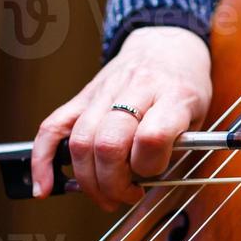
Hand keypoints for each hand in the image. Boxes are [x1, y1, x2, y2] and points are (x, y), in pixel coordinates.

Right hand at [31, 26, 212, 210]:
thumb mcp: (197, 116)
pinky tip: (46, 186)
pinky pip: (52, 127)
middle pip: (109, 143)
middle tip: (124, 195)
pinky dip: (43, 160)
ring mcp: (104, 91)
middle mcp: (136, 89)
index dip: (150, 166)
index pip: (152, 137)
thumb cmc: (183, 86)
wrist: (166, 45)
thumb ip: (175, 149)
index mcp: (172, 95)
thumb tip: (141, 182)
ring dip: (88, 180)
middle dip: (113, 183)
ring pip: (81, 141)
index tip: (154, 174)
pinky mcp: (81, 96)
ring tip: (104, 194)